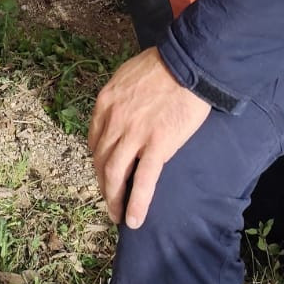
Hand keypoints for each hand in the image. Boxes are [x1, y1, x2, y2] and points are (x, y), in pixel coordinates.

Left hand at [89, 47, 210, 227]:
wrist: (188, 63)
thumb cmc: (163, 65)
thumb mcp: (127, 75)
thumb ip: (119, 97)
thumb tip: (121, 110)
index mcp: (106, 103)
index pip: (95, 141)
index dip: (98, 162)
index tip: (104, 174)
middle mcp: (113, 121)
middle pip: (101, 162)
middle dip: (103, 186)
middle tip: (109, 202)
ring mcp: (134, 135)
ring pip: (115, 175)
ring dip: (114, 200)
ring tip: (118, 217)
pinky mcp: (157, 146)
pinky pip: (143, 181)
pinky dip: (136, 204)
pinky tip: (134, 220)